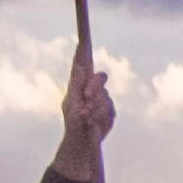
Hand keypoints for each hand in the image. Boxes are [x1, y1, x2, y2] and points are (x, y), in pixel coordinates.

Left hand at [54, 50, 116, 177]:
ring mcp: (102, 99)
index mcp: (78, 85)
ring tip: (87, 118)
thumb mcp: (72, 104)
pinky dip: (102, 117)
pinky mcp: (110, 110)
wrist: (84, 143)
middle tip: (87, 97)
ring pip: (105, 96)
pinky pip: (110, 109)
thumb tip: (78, 66)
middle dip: (95, 87)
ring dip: (95, 108)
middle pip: (100, 78)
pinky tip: (94, 123)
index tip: (82, 40)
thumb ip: (77, 85)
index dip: (83, 52)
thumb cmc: (74, 123)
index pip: (82, 64)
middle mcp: (91, 89)